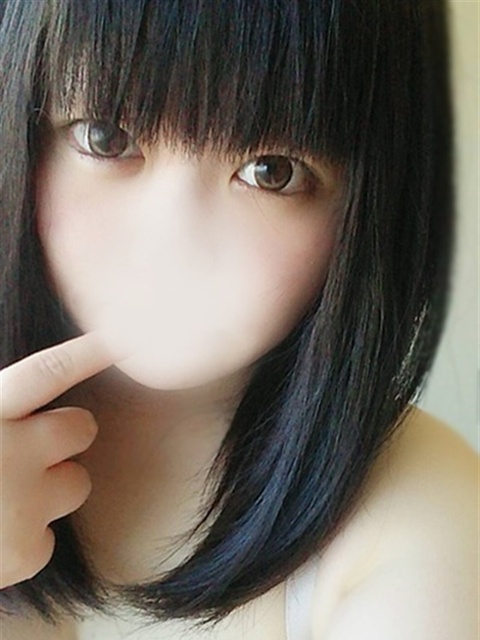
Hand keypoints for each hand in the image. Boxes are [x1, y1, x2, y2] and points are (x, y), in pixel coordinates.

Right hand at [0, 331, 125, 588]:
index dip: (89, 353)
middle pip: (82, 427)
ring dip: (50, 489)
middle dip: (67, 436)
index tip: (123, 338)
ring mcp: (22, 503)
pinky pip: (50, 535)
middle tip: (29, 451)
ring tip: (3, 501)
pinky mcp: (26, 551)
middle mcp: (8, 453)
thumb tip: (22, 397)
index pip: (49, 372)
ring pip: (76, 482)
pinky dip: (28, 539)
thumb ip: (2, 403)